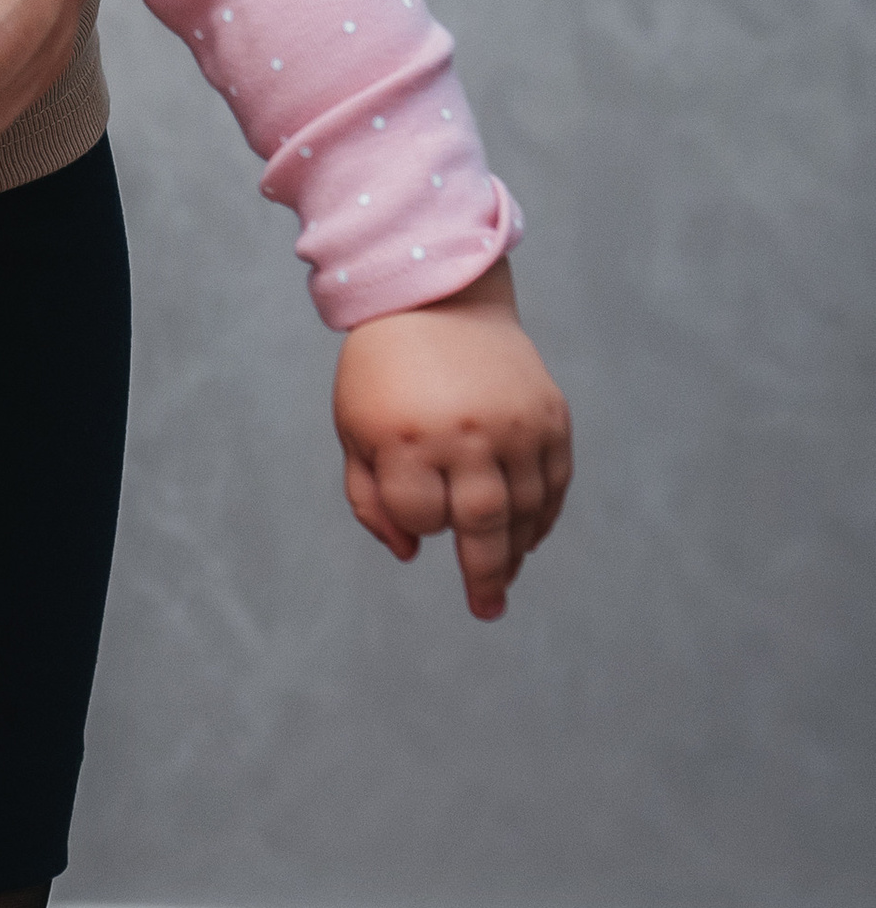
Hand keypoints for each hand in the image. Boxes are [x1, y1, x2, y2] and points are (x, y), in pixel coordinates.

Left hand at [333, 260, 573, 620]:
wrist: (438, 298)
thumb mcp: (353, 429)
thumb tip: (411, 553)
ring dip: (516, 550)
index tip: (417, 514)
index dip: (418, 524)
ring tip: (502, 578)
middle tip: (486, 610)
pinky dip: (544, 515)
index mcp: (406, 436)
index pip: (421, 516)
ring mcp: (513, 424)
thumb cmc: (384, 373)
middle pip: (482, 523)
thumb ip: (370, 498)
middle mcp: (465, 433)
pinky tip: (527, 538)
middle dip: (485, 576)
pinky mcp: (548, 414)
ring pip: (526, 509)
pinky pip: (555, 482)